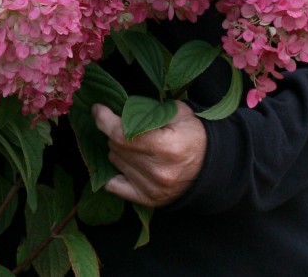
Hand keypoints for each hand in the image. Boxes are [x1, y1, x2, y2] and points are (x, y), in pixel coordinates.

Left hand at [91, 101, 206, 206]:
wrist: (210, 166)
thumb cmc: (193, 134)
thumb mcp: (178, 112)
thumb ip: (149, 109)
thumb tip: (117, 108)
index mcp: (166, 146)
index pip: (121, 134)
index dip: (104, 120)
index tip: (97, 109)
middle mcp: (158, 171)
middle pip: (116, 146)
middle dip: (114, 132)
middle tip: (124, 125)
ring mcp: (152, 188)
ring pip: (115, 161)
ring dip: (117, 150)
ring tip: (132, 143)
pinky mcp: (148, 199)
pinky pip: (114, 186)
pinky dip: (114, 172)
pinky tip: (122, 162)